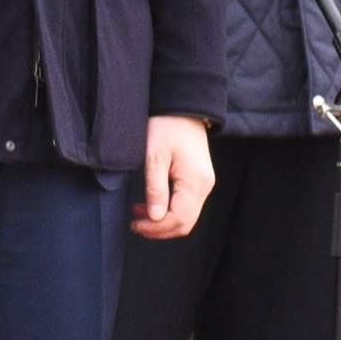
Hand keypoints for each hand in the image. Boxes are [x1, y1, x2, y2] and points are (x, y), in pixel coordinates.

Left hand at [136, 114, 215, 239]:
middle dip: (160, 229)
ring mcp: (204, 184)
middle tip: (136, 224)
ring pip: (187, 217)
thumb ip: (155, 189)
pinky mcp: (199, 181)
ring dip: (164, 222)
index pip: (179, 219)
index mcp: (194, 181)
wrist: (183, 109)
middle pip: (185, 223)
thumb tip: (155, 217)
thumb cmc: (167, 127)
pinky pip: (187, 206)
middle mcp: (204, 186)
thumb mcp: (154, 156)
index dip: (156, 228)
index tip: (136, 224)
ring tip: (139, 215)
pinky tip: (152, 206)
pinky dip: (170, 212)